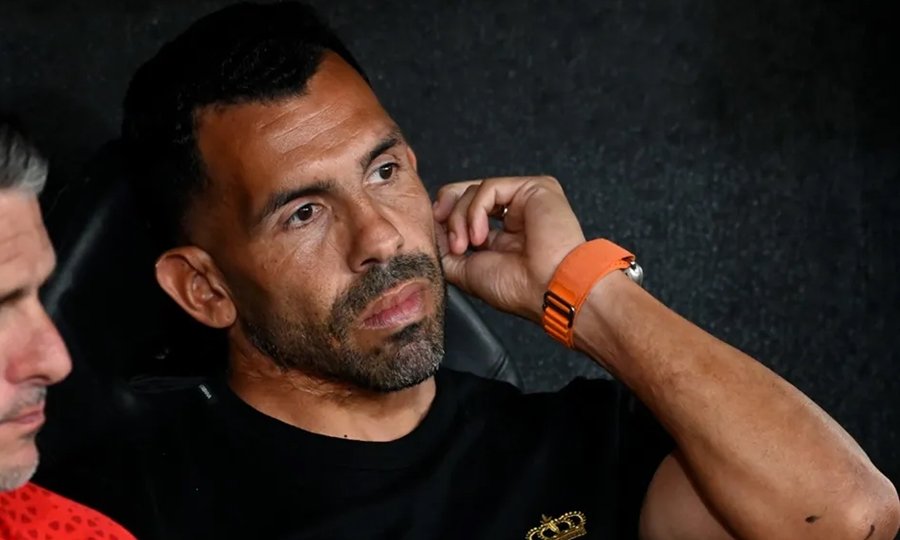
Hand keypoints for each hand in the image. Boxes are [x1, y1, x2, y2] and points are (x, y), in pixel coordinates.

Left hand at [432, 176, 585, 321]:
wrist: (549, 291)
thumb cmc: (519, 289)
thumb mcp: (467, 270)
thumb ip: (446, 248)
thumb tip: (428, 229)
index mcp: (505, 235)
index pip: (466, 212)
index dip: (445, 220)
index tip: (434, 237)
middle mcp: (515, 214)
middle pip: (466, 195)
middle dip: (448, 215)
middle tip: (450, 242)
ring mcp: (526, 200)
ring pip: (474, 190)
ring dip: (460, 219)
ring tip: (467, 246)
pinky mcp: (535, 187)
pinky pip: (489, 187)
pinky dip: (475, 210)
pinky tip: (481, 236)